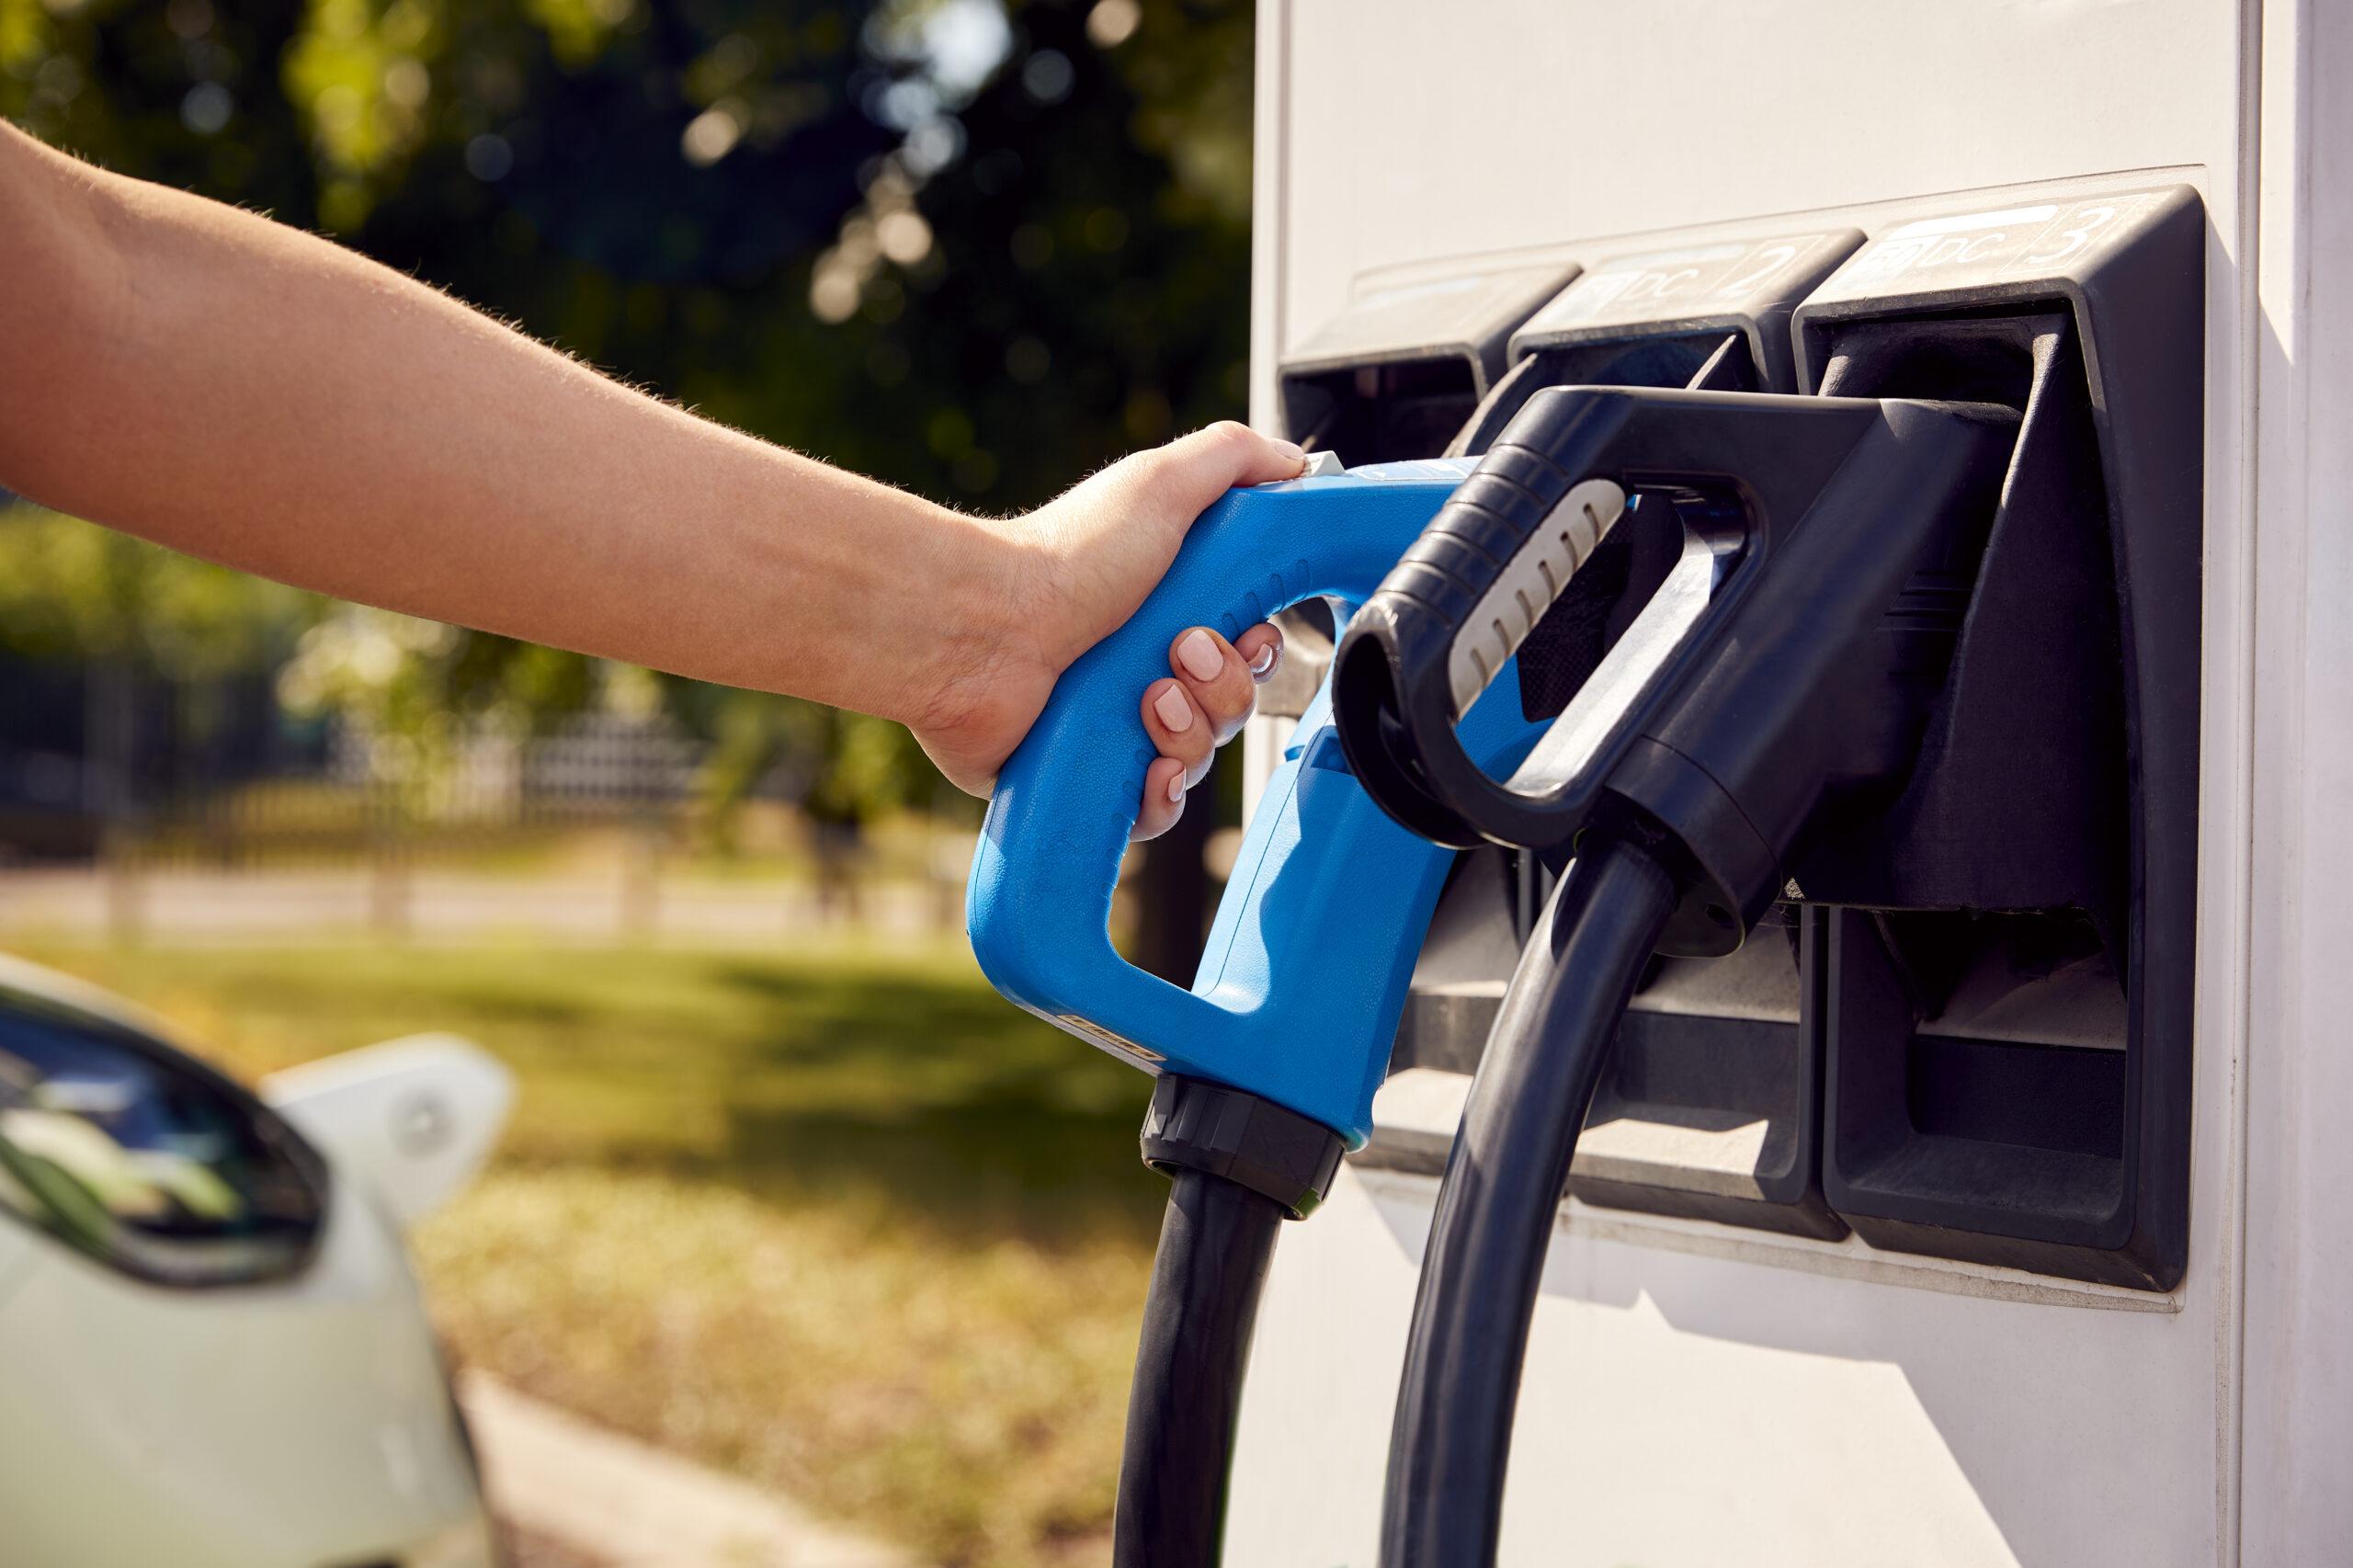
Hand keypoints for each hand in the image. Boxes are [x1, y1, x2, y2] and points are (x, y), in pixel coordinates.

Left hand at [912, 422, 1306, 833]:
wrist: (983, 629)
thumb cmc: (1064, 557)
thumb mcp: (1160, 484)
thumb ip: (1232, 459)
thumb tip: (1299, 464)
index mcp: (1167, 611)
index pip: (1249, 649)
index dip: (1260, 648)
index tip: (1245, 630)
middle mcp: (1143, 670)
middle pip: (1233, 706)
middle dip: (1224, 685)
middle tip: (1177, 653)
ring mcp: (1113, 728)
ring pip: (1201, 758)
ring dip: (1191, 731)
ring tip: (1147, 698)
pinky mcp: (1084, 780)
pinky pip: (1153, 814)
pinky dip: (1163, 796)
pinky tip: (1150, 770)